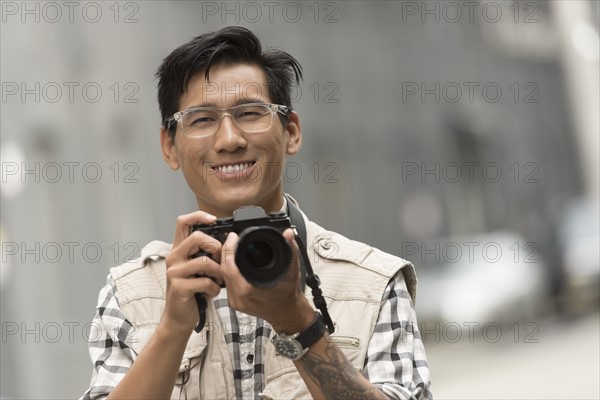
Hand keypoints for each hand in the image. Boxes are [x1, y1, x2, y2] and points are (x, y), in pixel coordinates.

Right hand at [162, 211, 223, 334]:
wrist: (179, 317)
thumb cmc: (192, 292)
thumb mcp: (198, 269)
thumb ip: (206, 254)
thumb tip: (227, 241)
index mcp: (179, 250)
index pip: (183, 222)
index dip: (199, 216)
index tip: (214, 219)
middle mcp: (173, 257)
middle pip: (197, 237)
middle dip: (215, 247)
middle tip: (220, 261)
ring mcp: (174, 272)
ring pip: (204, 261)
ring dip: (218, 272)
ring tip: (217, 280)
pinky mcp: (178, 287)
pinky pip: (206, 282)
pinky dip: (215, 288)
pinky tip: (212, 292)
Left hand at [220, 228, 314, 333]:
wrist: (288, 313)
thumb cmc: (289, 295)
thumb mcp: (292, 270)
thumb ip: (291, 249)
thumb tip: (288, 234)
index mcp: (249, 290)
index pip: (229, 266)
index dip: (229, 249)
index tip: (233, 237)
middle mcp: (239, 298)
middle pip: (223, 270)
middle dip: (226, 252)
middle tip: (232, 240)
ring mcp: (236, 302)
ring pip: (223, 277)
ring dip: (226, 261)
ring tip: (233, 249)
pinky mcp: (235, 303)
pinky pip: (226, 284)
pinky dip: (228, 271)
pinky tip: (234, 263)